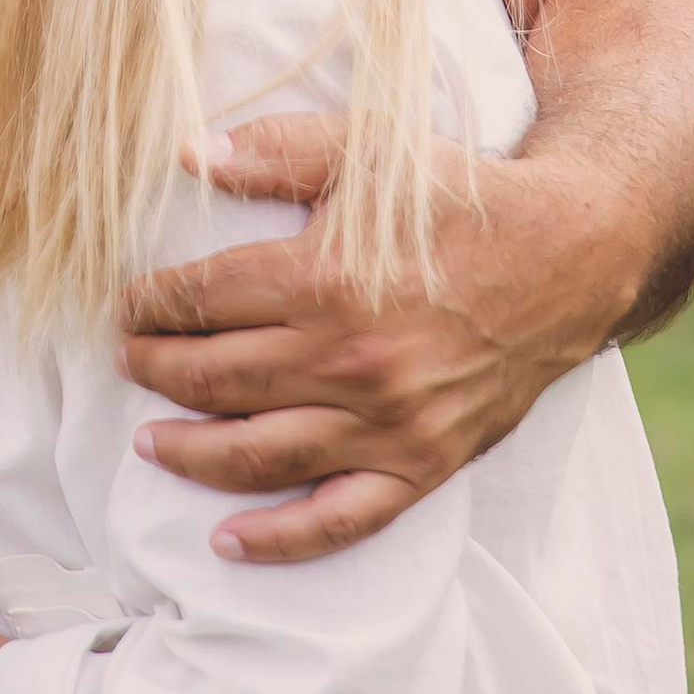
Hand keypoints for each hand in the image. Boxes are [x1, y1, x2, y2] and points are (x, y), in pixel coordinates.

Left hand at [120, 115, 641, 563]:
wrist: (568, 256)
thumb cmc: (458, 198)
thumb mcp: (369, 151)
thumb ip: (276, 151)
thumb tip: (190, 156)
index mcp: (324, 281)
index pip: (202, 301)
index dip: (149, 303)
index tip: (125, 304)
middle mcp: (350, 362)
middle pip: (215, 378)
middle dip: (154, 369)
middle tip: (126, 361)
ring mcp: (387, 424)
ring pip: (257, 454)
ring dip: (188, 451)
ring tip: (148, 440)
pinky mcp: (423, 466)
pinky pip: (341, 520)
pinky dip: (279, 539)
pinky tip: (225, 542)